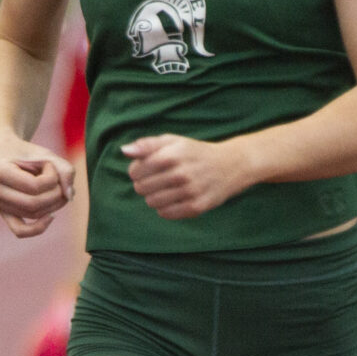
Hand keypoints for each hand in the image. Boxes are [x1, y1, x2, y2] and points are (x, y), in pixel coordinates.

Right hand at [0, 134, 74, 237]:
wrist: (2, 153)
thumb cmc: (25, 153)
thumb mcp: (46, 154)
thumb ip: (64, 169)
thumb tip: (70, 196)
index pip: (34, 186)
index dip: (52, 178)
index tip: (51, 165)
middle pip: (33, 204)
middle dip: (55, 194)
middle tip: (61, 182)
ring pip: (32, 214)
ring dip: (53, 205)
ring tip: (59, 190)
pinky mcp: (2, 213)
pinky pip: (20, 230)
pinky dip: (38, 228)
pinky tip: (52, 216)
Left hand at [122, 133, 252, 220]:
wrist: (231, 165)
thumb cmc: (196, 152)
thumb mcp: (174, 141)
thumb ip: (147, 144)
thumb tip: (125, 151)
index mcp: (172, 155)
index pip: (136, 171)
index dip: (135, 171)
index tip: (145, 169)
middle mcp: (181, 174)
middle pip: (141, 188)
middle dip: (143, 184)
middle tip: (155, 180)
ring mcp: (190, 192)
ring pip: (152, 202)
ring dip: (153, 197)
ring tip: (164, 189)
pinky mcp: (197, 207)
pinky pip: (166, 214)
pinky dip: (165, 208)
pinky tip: (173, 198)